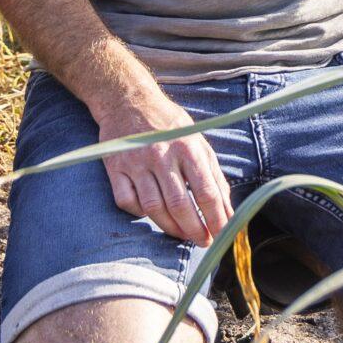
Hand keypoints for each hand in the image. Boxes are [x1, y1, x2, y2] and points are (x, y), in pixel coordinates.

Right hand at [95, 86, 234, 246]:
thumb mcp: (198, 141)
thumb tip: (228, 212)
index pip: (206, 191)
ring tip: (181, 234)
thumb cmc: (169, 125)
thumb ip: (214, 176)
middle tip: (202, 241)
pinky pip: (127, 202)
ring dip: (170, 228)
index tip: (222, 235)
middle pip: (180, 204)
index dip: (216, 218)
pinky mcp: (115, 168)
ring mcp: (136, 162)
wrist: (128, 100)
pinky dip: (140, 213)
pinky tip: (150, 213)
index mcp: (187, 147)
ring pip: (153, 208)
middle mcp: (161, 155)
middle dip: (194, 229)